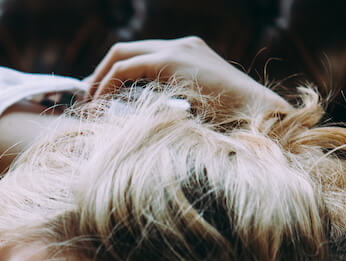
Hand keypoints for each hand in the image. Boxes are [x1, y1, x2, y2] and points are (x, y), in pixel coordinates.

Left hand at [86, 37, 289, 112]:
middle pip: (126, 50)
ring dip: (99, 79)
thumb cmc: (234, 129)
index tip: (98, 99)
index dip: (114, 76)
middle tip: (85, 99)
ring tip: (88, 105)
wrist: (260, 119)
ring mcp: (178, 48)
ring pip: (121, 54)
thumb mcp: (196, 115)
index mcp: (190, 56)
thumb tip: (144, 129)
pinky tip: (100, 104)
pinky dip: (108, 84)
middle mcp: (183, 45)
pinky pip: (126, 67)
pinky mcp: (172, 59)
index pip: (141, 57)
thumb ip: (171, 110)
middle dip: (100, 74)